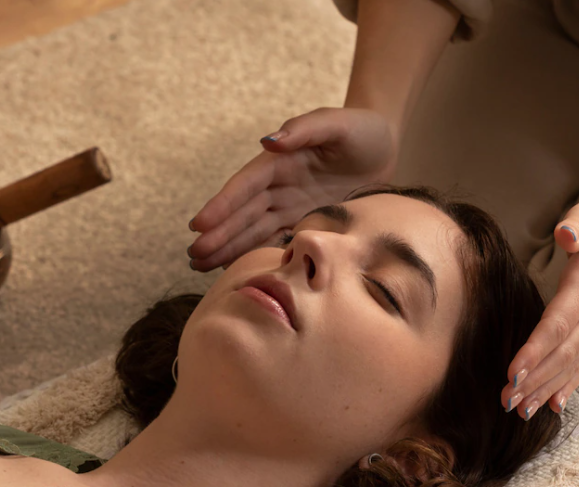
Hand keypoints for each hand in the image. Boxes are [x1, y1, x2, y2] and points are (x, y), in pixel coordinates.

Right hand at [186, 107, 396, 271]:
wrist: (385, 146)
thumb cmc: (362, 130)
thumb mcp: (337, 124)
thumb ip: (305, 129)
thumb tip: (269, 142)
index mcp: (280, 161)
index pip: (245, 186)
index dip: (222, 205)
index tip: (199, 225)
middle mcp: (279, 184)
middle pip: (242, 213)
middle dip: (218, 234)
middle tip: (193, 256)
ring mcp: (289, 205)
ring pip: (252, 230)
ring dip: (227, 247)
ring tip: (199, 266)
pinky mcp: (304, 221)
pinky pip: (276, 241)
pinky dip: (256, 255)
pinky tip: (236, 270)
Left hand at [501, 192, 578, 418]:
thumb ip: (577, 224)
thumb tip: (565, 235)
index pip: (558, 324)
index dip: (534, 351)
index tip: (512, 373)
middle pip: (563, 353)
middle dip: (533, 380)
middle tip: (505, 401)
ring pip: (574, 364)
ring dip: (546, 389)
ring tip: (521, 411)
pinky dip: (569, 385)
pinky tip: (552, 404)